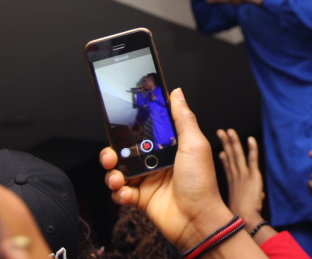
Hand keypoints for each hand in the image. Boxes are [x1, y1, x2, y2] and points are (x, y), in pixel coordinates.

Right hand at [100, 88, 232, 251]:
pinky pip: (121, 192)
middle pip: (127, 150)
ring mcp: (148, 179)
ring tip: (117, 176)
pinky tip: (125, 192)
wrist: (197, 220)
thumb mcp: (194, 144)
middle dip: (113, 151)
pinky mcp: (141, 198)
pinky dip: (119, 192)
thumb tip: (176, 93)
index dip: (133, 126)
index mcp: (170, 146)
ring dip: (112, 172)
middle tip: (110, 154)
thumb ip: (183, 118)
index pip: (146, 130)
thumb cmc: (201, 182)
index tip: (120, 120)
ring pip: (119, 170)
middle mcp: (157, 161)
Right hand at [216, 129, 264, 226]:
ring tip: (229, 131)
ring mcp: (243, 175)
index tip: (220, 151)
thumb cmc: (243, 216)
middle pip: (229, 156)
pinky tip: (250, 139)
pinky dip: (252, 149)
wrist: (245, 219)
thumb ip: (252, 199)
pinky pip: (252, 159)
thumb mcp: (243, 206)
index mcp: (232, 184)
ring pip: (237, 154)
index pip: (228, 167)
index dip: (224, 158)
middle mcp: (236, 177)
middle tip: (220, 132)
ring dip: (233, 142)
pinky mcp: (252, 176)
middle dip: (225, 143)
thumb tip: (260, 197)